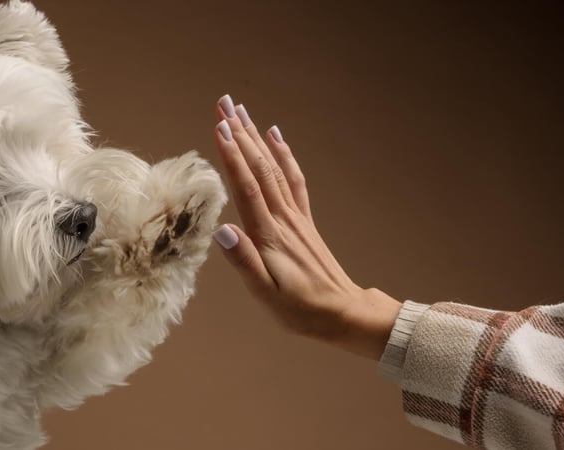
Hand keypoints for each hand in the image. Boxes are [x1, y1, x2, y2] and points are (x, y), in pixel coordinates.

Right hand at [209, 95, 400, 360]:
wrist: (343, 314)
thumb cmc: (300, 309)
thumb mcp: (266, 295)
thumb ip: (244, 262)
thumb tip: (223, 230)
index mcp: (269, 235)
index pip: (248, 188)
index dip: (233, 156)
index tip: (220, 126)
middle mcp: (283, 219)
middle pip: (260, 168)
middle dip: (241, 134)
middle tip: (223, 104)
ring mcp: (295, 217)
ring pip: (273, 168)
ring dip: (256, 137)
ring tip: (240, 110)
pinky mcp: (302, 220)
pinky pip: (292, 179)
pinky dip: (282, 153)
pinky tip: (274, 135)